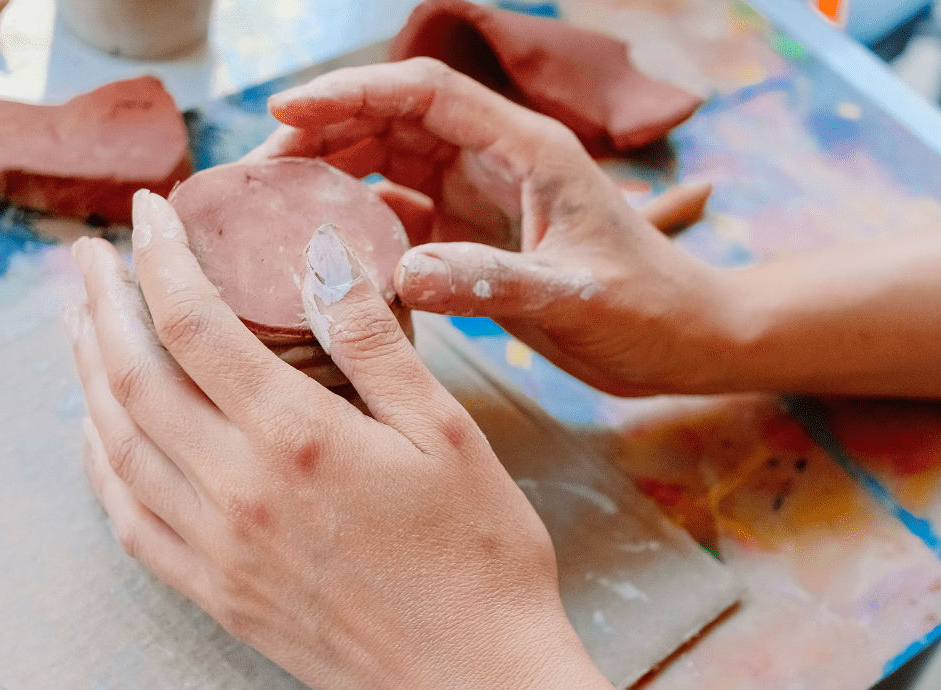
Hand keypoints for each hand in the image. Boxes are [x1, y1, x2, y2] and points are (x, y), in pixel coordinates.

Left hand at [67, 189, 580, 689]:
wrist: (476, 686)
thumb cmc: (480, 557)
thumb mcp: (446, 430)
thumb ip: (373, 341)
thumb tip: (318, 258)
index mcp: (294, 438)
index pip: (192, 323)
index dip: (159, 257)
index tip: (148, 212)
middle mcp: (234, 492)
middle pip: (130, 378)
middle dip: (98, 306)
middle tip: (83, 260)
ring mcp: (216, 550)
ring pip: (114, 446)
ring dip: (86, 377)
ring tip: (80, 330)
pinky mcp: (216, 596)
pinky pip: (127, 520)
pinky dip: (100, 465)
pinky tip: (100, 436)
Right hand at [251, 59, 745, 397]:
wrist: (686, 343)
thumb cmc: (649, 309)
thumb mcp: (573, 295)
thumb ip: (492, 282)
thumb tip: (402, 275)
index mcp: (525, 148)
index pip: (422, 94)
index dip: (349, 94)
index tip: (282, 112)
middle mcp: (496, 161)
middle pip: (390, 123)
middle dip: (321, 138)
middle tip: (255, 180)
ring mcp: (481, 198)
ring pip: (387, 167)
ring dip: (331, 180)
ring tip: (270, 212)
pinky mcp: (474, 239)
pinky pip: (400, 217)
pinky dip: (358, 227)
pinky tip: (319, 253)